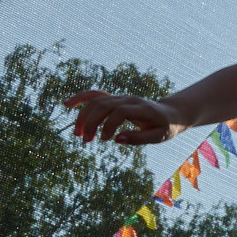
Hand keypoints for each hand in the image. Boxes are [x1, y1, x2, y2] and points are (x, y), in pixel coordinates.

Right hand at [65, 91, 182, 144]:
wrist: (170, 114)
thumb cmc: (165, 127)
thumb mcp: (158, 136)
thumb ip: (139, 138)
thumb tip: (117, 139)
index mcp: (142, 108)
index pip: (120, 112)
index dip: (109, 124)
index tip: (104, 139)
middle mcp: (129, 99)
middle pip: (104, 105)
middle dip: (92, 122)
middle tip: (86, 140)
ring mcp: (121, 98)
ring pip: (96, 101)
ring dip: (84, 116)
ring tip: (78, 134)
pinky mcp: (115, 99)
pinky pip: (95, 95)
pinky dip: (81, 98)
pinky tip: (66, 104)